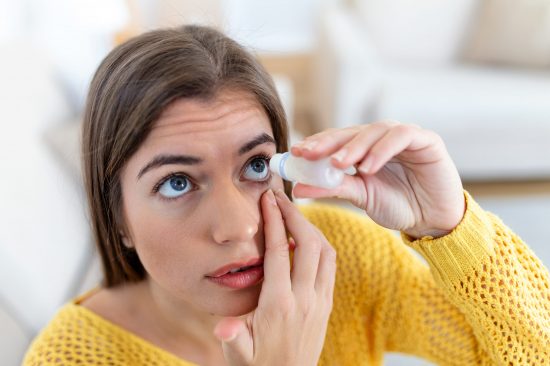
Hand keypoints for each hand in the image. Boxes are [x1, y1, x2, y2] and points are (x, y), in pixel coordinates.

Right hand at [213, 189, 335, 365]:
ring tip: (292, 214)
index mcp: (279, 305)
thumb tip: (223, 328)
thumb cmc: (257, 365)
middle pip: (309, 244)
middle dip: (296, 215)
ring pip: (326, 252)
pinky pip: (330, 265)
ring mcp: (320, 301)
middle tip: (280, 198)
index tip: (268, 200)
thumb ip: (232, 338)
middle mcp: (305, 299)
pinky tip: (305, 239)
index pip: (279, 252)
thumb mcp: (237, 355)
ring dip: (311, 227)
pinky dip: (320, 244)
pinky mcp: (327, 304)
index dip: (274, 221)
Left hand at [290, 121, 464, 238]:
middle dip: (328, 142)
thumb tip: (298, 188)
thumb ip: (332, 188)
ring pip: (374, 131)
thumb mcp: (360, 196)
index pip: (335, 140)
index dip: (315, 144)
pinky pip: (401, 137)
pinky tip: (368, 167)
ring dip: (354, 147)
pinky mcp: (426, 139)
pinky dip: (382, 150)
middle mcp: (381, 138)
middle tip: (309, 154)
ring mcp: (403, 136)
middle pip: (350, 131)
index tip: (295, 154)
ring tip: (338, 164)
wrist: (434, 220)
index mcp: (363, 148)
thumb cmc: (398, 205)